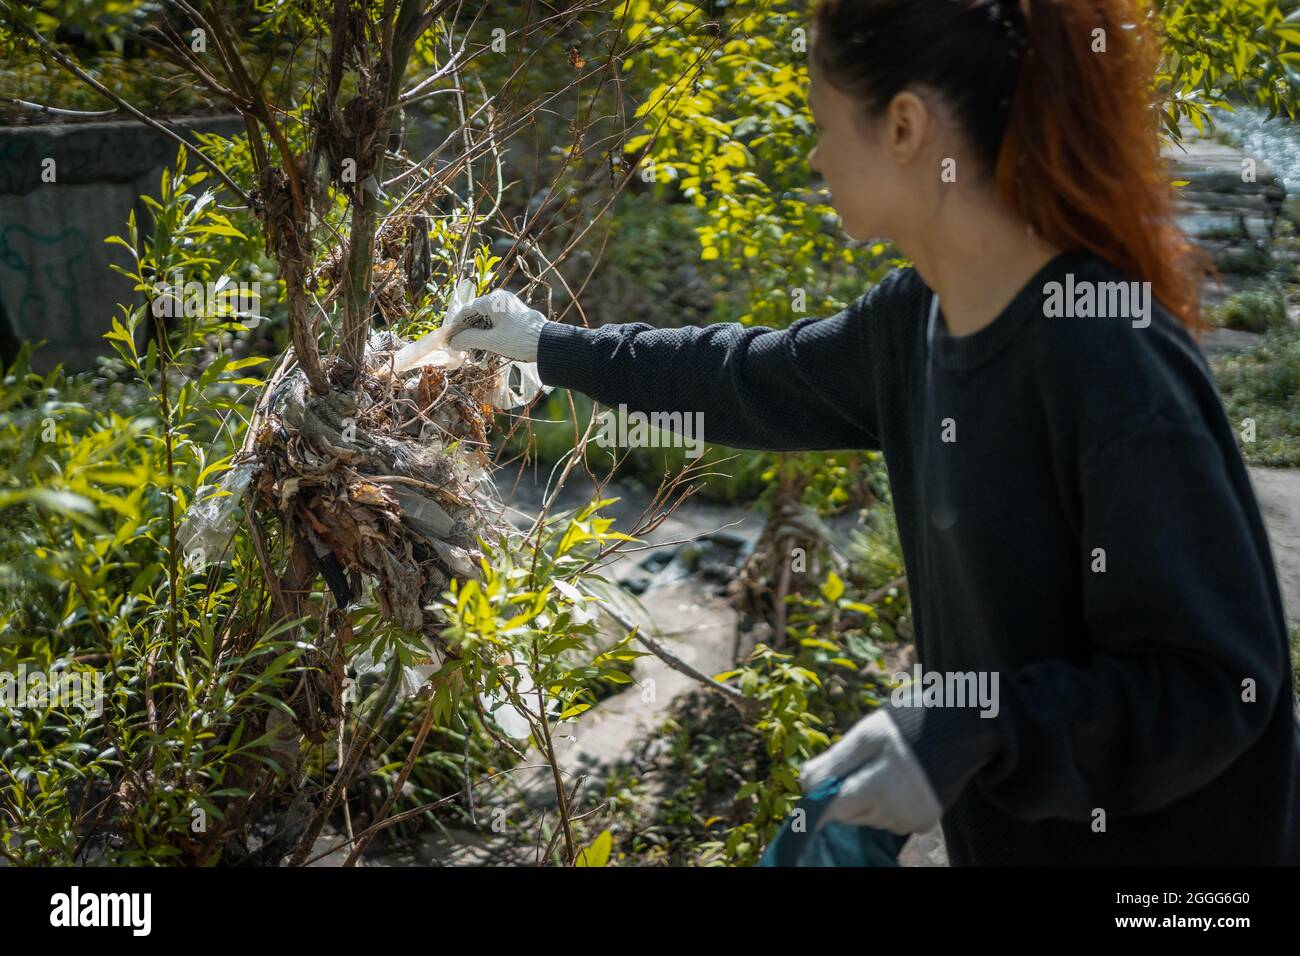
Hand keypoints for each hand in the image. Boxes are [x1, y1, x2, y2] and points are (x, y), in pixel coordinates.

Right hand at [442, 288, 548, 362]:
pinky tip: (487, 357)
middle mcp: (500, 300)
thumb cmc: (519, 340)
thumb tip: (452, 342)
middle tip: (463, 353)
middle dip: (469, 337)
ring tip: (476, 360)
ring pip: (486, 324)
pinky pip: (497, 327)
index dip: (456, 327)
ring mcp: (509, 309)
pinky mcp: (515, 319)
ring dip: (479, 342)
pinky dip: (490, 340)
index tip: (449, 342)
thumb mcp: (491, 342)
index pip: (466, 311)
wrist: (549, 345)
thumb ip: (469, 340)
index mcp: (493, 300)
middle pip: (476, 318)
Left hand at [798, 708, 941, 834]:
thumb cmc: (904, 726)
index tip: (820, 780)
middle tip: (862, 765)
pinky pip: (889, 822)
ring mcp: (911, 821)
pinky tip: (898, 784)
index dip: (820, 796)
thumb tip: (804, 784)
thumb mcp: (865, 735)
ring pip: (867, 819)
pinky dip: (886, 807)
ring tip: (884, 771)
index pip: (831, 809)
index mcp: (878, 788)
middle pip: (848, 816)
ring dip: (866, 801)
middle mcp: (896, 812)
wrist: (956, 730)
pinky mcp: (923, 823)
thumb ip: (834, 762)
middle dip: (845, 794)